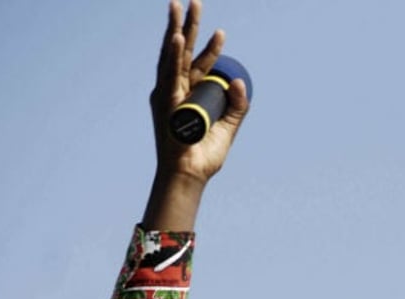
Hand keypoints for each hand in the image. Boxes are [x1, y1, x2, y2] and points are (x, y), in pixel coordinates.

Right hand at [142, 0, 249, 229]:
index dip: (210, 48)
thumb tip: (240, 83)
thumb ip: (237, 106)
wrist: (190, 175)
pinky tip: (177, 38)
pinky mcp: (164, 102)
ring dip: (178, 29)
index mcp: (187, 94)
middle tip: (193, 1)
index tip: (221, 32)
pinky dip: (173, 55)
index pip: (198, 64)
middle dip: (188, 25)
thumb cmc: (203, 156)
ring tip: (182, 6)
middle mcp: (175, 90)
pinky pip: (169, 74)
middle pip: (182, 52)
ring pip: (173, 55)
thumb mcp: (228, 128)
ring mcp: (167, 94)